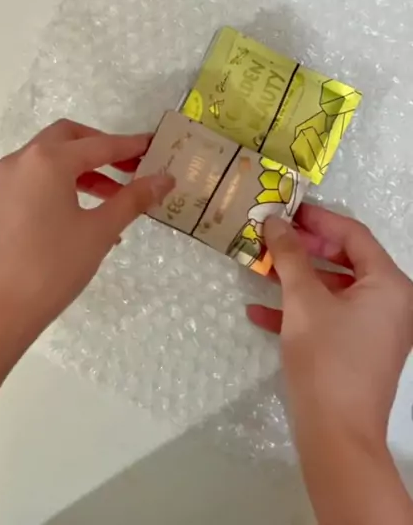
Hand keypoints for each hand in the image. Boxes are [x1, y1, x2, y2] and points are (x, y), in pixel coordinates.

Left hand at [0, 119, 173, 350]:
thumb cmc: (52, 266)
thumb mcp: (100, 231)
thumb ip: (133, 199)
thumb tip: (165, 179)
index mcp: (48, 160)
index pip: (99, 145)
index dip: (131, 146)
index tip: (156, 146)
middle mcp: (23, 160)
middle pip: (70, 139)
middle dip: (103, 148)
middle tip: (133, 166)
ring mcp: (8, 180)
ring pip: (53, 158)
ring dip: (86, 168)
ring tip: (118, 195)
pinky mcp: (2, 201)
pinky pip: (40, 179)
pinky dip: (66, 183)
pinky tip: (91, 213)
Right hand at [247, 206, 412, 448]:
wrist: (337, 438)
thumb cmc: (327, 360)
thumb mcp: (304, 301)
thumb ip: (291, 256)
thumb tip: (276, 221)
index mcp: (389, 285)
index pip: (354, 235)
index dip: (318, 219)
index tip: (285, 210)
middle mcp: (390, 303)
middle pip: (345, 260)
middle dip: (304, 249)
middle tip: (271, 236)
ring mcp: (375, 329)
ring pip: (333, 290)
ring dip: (297, 279)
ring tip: (260, 267)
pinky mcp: (358, 351)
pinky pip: (329, 318)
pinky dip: (299, 312)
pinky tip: (258, 312)